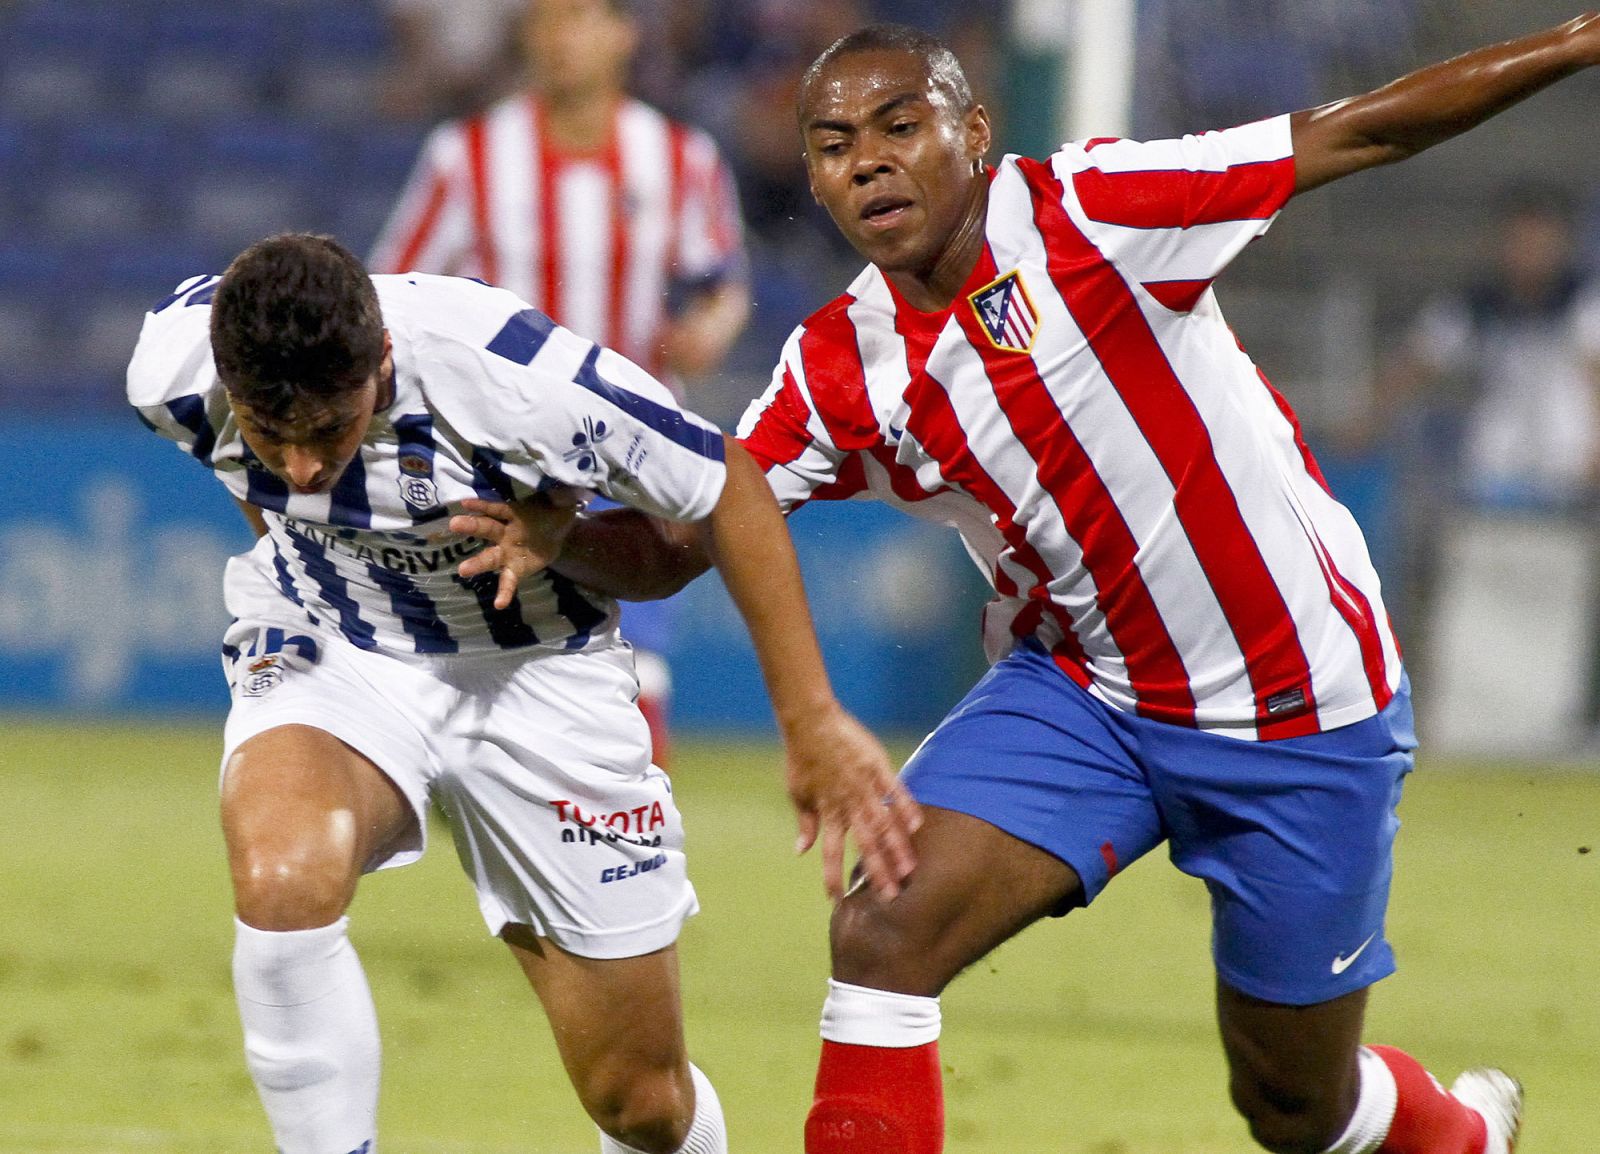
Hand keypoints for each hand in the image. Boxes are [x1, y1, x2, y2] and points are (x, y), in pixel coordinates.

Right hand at [450, 493, 581, 609]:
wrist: (559, 535)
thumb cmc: (551, 513)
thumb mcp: (559, 501)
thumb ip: (559, 496)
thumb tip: (562, 491)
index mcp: (513, 514)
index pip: (496, 508)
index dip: (482, 505)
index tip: (464, 503)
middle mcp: (504, 533)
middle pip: (486, 529)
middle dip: (470, 526)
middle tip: (454, 524)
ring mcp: (507, 553)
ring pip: (490, 558)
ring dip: (476, 564)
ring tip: (463, 570)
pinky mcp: (516, 570)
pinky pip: (508, 581)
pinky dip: (504, 592)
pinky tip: (499, 604)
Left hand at [784, 701, 921, 901]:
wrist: (811, 722)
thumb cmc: (802, 759)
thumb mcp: (797, 793)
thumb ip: (805, 823)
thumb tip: (802, 851)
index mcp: (827, 811)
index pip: (830, 852)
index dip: (832, 876)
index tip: (836, 899)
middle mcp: (848, 803)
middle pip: (865, 844)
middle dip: (878, 871)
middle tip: (891, 895)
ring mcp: (864, 785)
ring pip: (884, 822)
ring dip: (896, 847)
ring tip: (909, 870)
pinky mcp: (877, 766)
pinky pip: (895, 790)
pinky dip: (905, 807)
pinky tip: (917, 826)